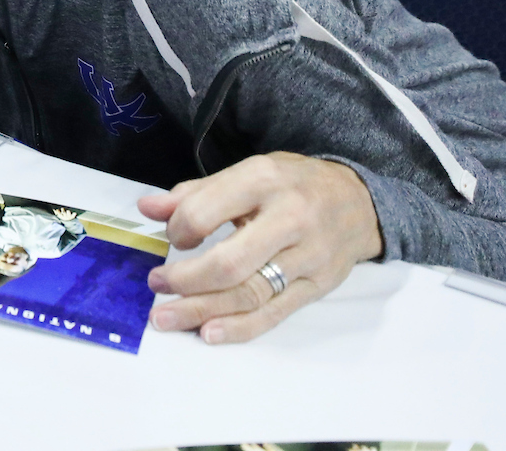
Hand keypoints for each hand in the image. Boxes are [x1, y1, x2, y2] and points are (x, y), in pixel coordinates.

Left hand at [138, 153, 381, 343]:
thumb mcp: (248, 172)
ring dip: (202, 310)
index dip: (178, 228)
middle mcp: (290, 219)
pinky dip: (239, 327)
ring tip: (167, 318)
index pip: (206, 210)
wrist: (359, 201)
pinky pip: (274, 313)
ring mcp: (308, 257)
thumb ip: (196, 193)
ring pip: (249, 293)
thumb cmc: (293, 184)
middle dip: (185, 280)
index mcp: (264, 180)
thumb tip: (147, 209)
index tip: (171, 236)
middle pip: (229, 263)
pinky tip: (209, 332)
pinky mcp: (318, 286)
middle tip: (156, 284)